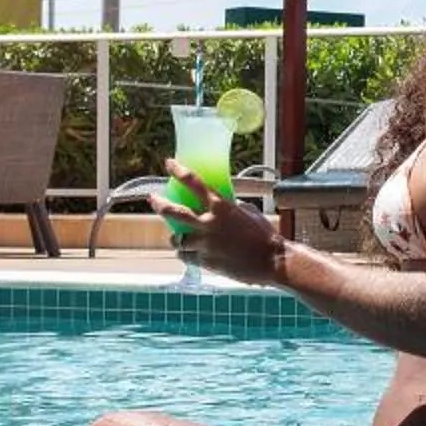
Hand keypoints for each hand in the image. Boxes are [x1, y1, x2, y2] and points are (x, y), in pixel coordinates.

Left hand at [151, 162, 283, 284]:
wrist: (272, 261)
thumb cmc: (265, 236)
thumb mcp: (248, 213)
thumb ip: (231, 207)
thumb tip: (223, 205)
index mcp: (221, 206)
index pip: (194, 183)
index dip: (179, 171)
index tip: (169, 164)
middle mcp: (209, 223)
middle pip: (174, 211)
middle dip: (160, 204)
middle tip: (153, 199)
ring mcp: (205, 244)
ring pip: (177, 240)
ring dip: (176, 239)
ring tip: (177, 239)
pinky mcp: (205, 262)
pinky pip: (186, 257)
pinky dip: (186, 255)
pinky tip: (189, 254)